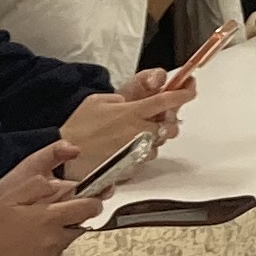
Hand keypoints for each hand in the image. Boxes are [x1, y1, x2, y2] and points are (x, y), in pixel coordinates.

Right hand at [0, 150, 101, 255]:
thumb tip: (57, 184)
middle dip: (82, 220)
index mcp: (49, 218)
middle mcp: (54, 240)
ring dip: (69, 237)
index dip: (95, 201)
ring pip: (74, 245)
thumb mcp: (10, 197)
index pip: (89, 208)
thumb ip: (37, 187)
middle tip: (69, 216)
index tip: (93, 199)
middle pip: (86, 229)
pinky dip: (57, 252)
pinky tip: (39, 248)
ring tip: (50, 232)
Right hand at [55, 78, 185, 174]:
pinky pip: (144, 159)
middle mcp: (137, 132)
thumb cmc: (77, 129)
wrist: (65, 158)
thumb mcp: (97, 101)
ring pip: (158, 145)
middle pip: (169, 127)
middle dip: (167, 122)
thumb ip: (119, 98)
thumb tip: (128, 102)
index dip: (183, 93)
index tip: (190, 89)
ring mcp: (136, 151)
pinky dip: (139, 154)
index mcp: (131, 112)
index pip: (166, 100)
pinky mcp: (131, 167)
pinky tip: (124, 149)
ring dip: (151, 140)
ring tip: (131, 136)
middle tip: (155, 119)